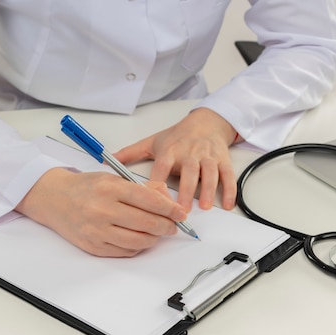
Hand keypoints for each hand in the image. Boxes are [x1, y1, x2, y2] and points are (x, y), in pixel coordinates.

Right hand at [15, 168, 187, 256]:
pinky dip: (138, 247)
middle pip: (147, 223)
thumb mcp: (112, 177)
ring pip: (138, 241)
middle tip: (172, 226)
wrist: (53, 198)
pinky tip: (141, 239)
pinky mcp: (93, 246)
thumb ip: (140, 187)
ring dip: (154, 239)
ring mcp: (97, 230)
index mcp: (110, 188)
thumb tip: (166, 198)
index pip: (149, 200)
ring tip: (158, 233)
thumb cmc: (85, 187)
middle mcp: (103, 209)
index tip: (180, 213)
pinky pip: (124, 251)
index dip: (170, 209)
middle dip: (166, 226)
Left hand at [114, 108, 238, 210]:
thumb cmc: (178, 136)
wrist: (206, 122)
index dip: (158, 183)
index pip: (162, 167)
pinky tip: (227, 204)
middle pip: (188, 172)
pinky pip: (227, 175)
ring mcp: (207, 157)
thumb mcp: (152, 142)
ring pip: (209, 173)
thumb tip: (107, 161)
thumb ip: (130, 153)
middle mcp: (189, 153)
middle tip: (181, 210)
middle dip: (186, 191)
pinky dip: (229, 190)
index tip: (154, 200)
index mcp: (170, 151)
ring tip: (204, 207)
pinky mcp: (222, 160)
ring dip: (207, 190)